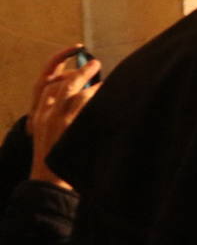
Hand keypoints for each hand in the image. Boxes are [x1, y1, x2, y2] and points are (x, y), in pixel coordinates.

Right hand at [29, 52, 100, 188]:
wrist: (48, 182)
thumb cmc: (54, 161)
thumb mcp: (47, 137)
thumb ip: (57, 118)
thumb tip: (79, 102)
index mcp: (38, 115)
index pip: (46, 83)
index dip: (60, 69)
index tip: (73, 61)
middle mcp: (46, 113)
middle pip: (62, 82)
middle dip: (80, 70)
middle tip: (94, 63)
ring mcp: (58, 119)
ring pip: (75, 89)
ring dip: (92, 80)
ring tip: (107, 78)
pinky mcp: (72, 125)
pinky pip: (86, 102)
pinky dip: (98, 94)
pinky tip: (110, 93)